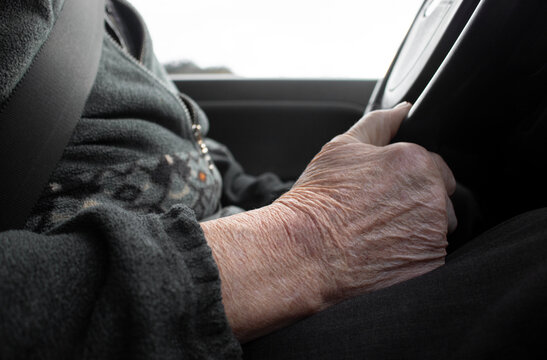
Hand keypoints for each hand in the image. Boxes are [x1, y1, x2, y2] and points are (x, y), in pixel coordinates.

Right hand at [275, 102, 456, 303]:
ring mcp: (434, 235)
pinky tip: (384, 254)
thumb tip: (404, 109)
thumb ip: (379, 123)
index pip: (435, 167)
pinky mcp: (430, 264)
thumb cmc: (319, 200)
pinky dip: (414, 256)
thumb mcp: (342, 148)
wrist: (304, 251)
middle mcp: (433, 197)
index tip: (387, 192)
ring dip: (418, 232)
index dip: (410, 179)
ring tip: (379, 235)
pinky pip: (431, 257)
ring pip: (436, 230)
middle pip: (440, 200)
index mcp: (416, 162)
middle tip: (379, 214)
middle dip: (418, 205)